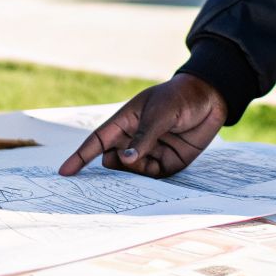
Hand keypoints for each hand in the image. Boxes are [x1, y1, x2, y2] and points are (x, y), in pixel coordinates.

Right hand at [58, 74, 225, 178]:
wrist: (211, 98)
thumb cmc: (178, 98)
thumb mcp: (159, 114)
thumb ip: (143, 138)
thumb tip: (125, 160)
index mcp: (125, 121)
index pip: (97, 141)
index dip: (80, 157)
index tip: (65, 172)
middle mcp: (134, 139)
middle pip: (112, 160)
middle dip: (108, 170)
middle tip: (111, 174)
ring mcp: (150, 152)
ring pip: (131, 172)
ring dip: (132, 173)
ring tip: (144, 159)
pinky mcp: (167, 163)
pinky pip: (152, 177)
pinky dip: (150, 178)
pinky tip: (158, 165)